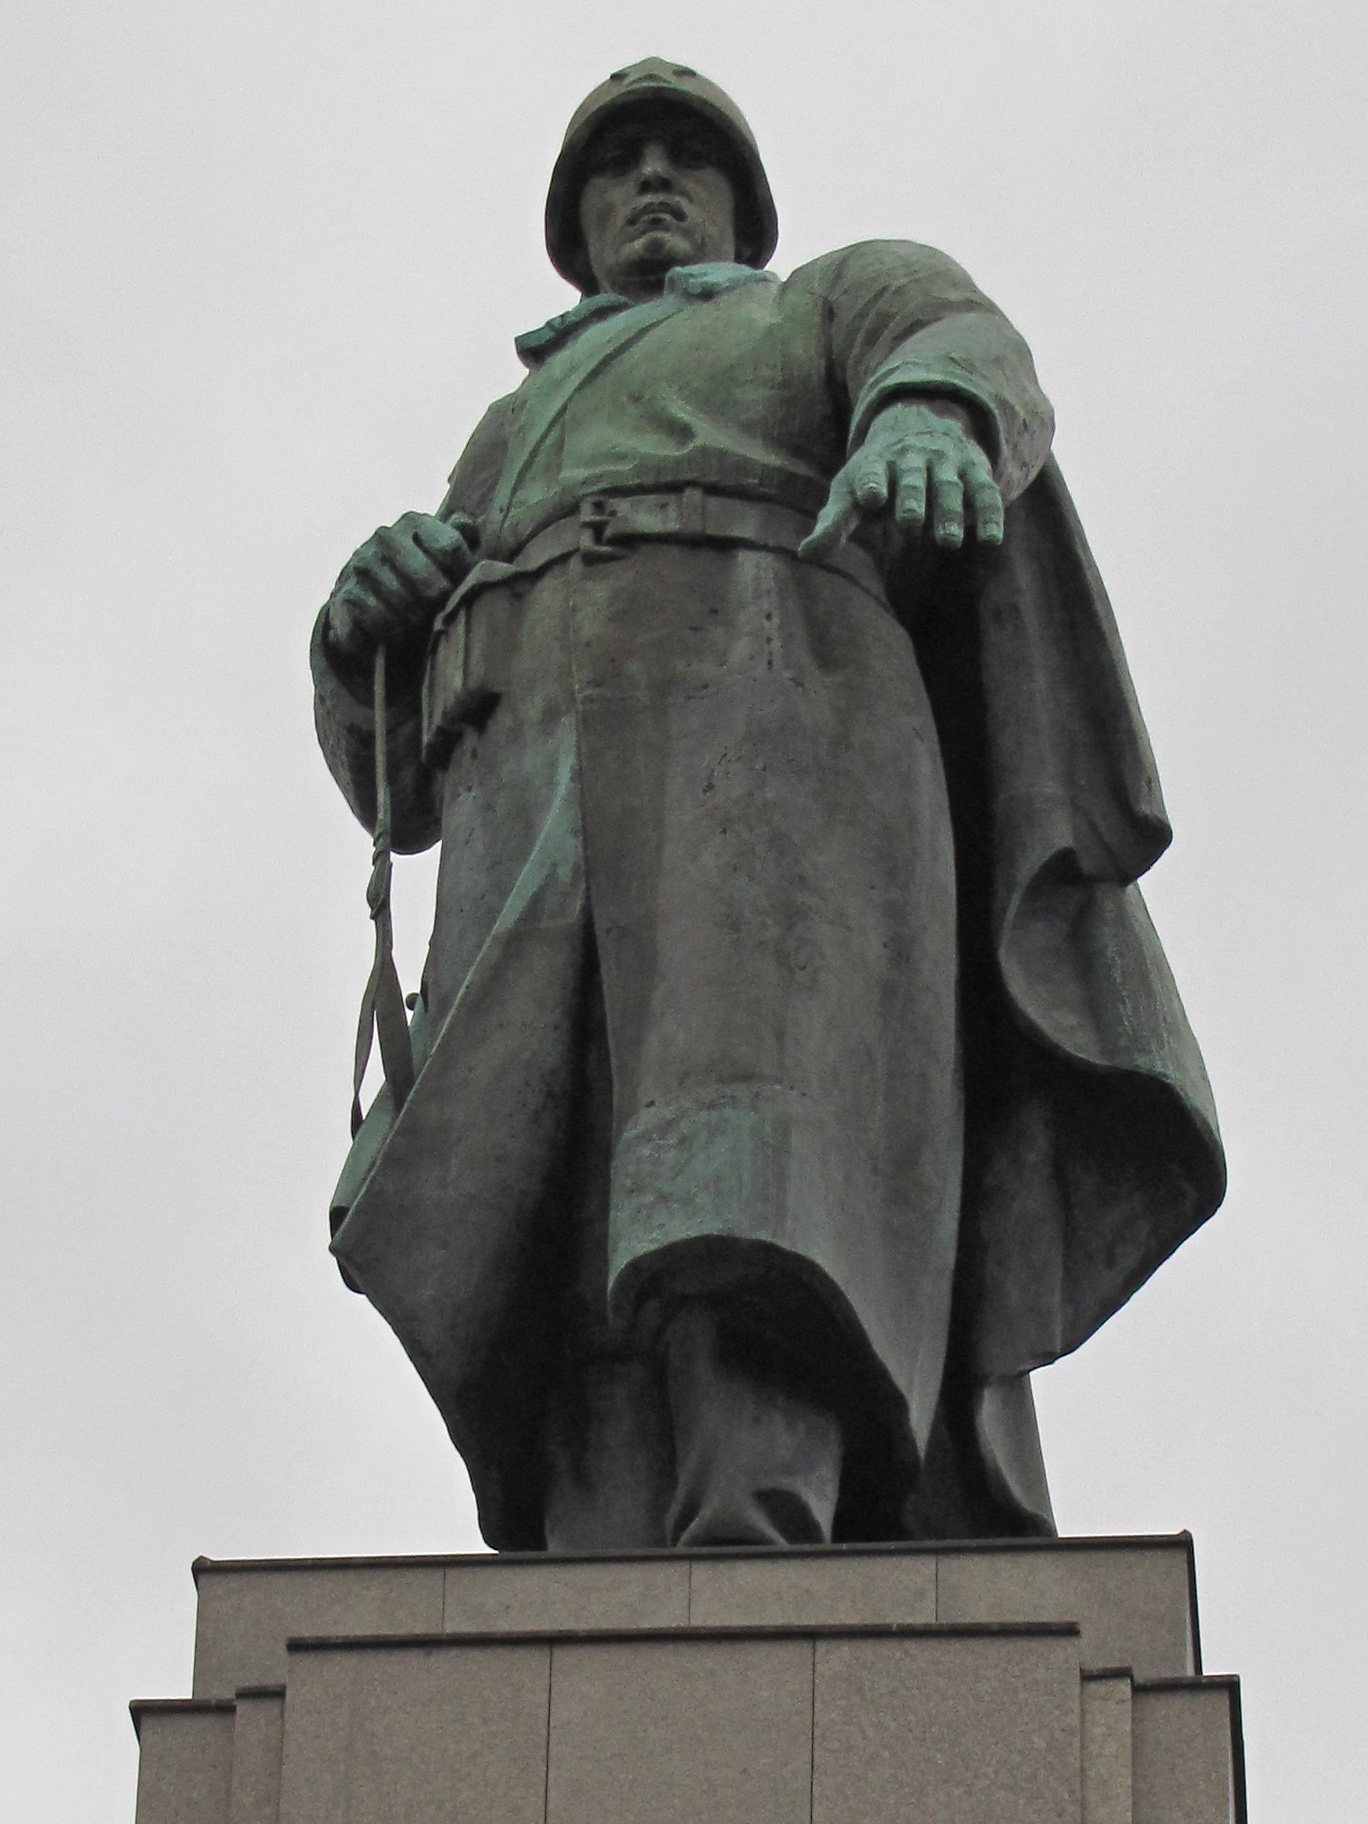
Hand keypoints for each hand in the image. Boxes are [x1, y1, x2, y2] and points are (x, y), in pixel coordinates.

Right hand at [325, 511, 475, 669]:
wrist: (359, 603)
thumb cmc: (411, 581)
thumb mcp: (437, 556)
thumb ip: (456, 539)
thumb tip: (466, 525)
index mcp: (413, 523)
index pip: (451, 549)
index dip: (462, 576)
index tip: (460, 589)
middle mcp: (385, 537)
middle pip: (433, 584)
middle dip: (440, 605)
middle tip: (440, 614)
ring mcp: (363, 564)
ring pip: (409, 606)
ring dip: (418, 622)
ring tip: (419, 624)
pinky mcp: (348, 594)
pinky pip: (384, 621)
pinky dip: (395, 632)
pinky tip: (398, 632)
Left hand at [798, 400, 1003, 561]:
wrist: (921, 425)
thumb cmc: (877, 475)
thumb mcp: (850, 492)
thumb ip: (832, 524)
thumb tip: (804, 554)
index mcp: (875, 464)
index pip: (870, 472)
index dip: (870, 482)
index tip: (870, 497)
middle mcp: (911, 460)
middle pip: (911, 479)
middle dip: (911, 499)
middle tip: (909, 523)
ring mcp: (945, 463)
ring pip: (947, 487)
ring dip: (949, 513)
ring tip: (948, 542)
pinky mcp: (974, 471)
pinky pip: (984, 492)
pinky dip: (989, 514)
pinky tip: (991, 540)